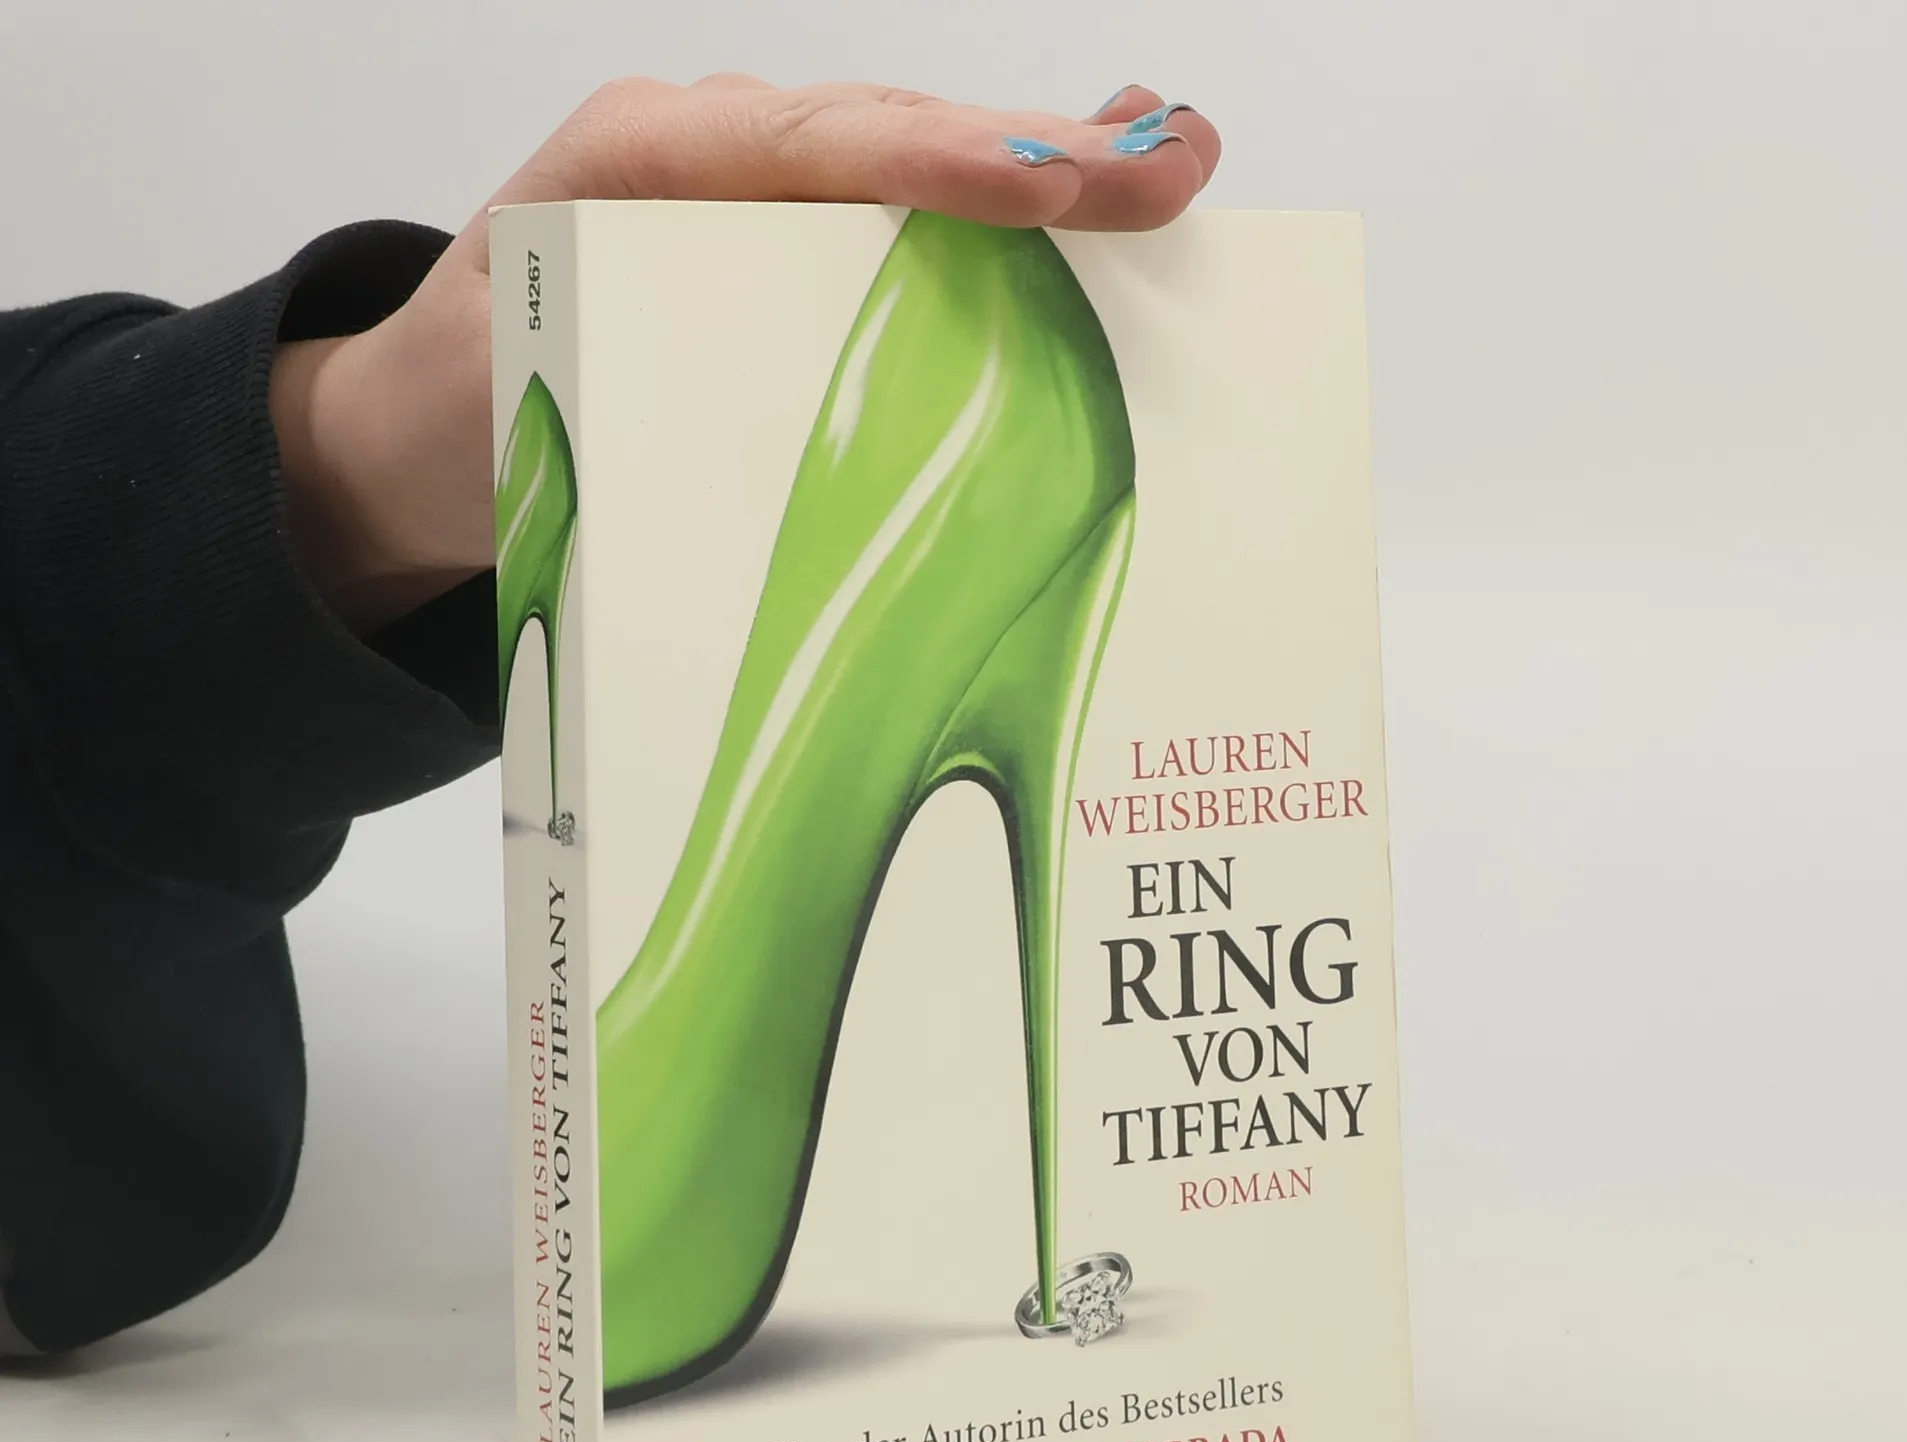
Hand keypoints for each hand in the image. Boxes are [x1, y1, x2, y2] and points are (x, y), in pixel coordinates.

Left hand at [270, 77, 1220, 633]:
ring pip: (915, 170)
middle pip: (889, 136)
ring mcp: (759, 207)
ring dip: (1047, 174)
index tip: (1043, 183)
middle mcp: (711, 164)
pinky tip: (1099, 218)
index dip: (929, 160)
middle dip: (1034, 149)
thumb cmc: (461, 416)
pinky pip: (906, 230)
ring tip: (1169, 168)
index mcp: (632, 169)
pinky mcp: (791, 263)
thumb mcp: (504, 415)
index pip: (798, 145)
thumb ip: (601, 423)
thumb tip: (751, 522)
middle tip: (1170, 162)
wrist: (418, 428)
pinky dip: (1006, 228)